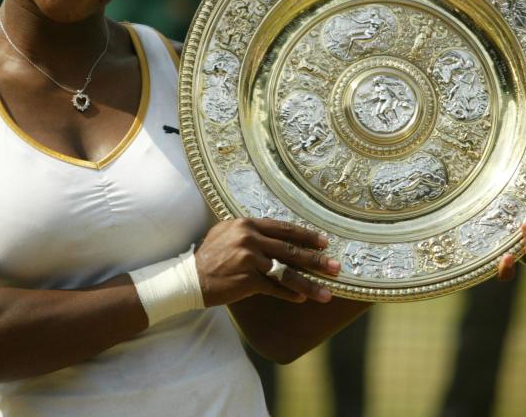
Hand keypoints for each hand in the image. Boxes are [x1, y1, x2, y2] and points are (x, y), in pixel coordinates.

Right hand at [194, 218, 339, 305]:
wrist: (189, 277)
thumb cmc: (209, 256)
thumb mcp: (227, 234)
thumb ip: (251, 233)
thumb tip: (276, 237)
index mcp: (247, 224)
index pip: (284, 229)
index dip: (306, 236)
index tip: (324, 242)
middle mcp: (250, 238)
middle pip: (291, 250)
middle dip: (316, 260)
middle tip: (336, 267)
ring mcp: (249, 259)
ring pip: (287, 272)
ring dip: (309, 284)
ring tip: (327, 292)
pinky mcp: (247, 279)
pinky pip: (274, 288)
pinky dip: (289, 295)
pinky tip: (301, 300)